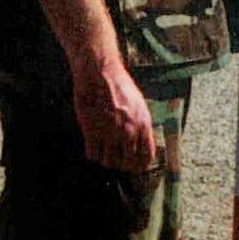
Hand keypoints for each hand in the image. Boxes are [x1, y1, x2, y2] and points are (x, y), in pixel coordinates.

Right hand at [73, 55, 157, 173]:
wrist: (100, 74)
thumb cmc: (119, 87)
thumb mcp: (139, 105)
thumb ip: (141, 125)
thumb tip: (141, 143)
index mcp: (143, 125)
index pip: (146, 157)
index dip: (139, 164)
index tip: (133, 165)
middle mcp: (129, 132)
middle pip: (127, 164)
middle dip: (121, 164)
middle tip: (115, 158)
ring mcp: (110, 133)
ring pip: (109, 163)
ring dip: (105, 160)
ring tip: (103, 151)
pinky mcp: (92, 131)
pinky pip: (92, 155)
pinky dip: (92, 154)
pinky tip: (92, 146)